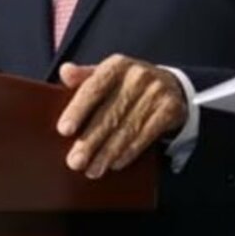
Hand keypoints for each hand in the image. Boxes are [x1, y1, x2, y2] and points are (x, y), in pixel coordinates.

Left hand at [55, 56, 186, 178]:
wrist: (171, 85)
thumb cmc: (128, 84)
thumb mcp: (108, 75)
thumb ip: (85, 76)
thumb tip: (64, 71)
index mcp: (116, 65)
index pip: (93, 88)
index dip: (77, 109)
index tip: (64, 130)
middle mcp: (137, 75)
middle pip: (109, 113)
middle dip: (90, 141)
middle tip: (75, 162)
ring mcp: (156, 91)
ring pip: (127, 129)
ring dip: (107, 153)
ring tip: (93, 170)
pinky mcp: (170, 108)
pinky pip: (146, 135)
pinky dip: (129, 152)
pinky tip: (115, 164)